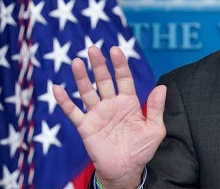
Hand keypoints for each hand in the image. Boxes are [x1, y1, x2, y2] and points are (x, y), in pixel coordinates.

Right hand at [53, 46, 166, 187]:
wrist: (125, 170)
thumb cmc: (141, 149)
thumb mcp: (154, 129)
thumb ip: (155, 109)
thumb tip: (161, 87)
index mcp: (129, 102)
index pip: (124, 78)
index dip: (120, 64)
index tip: (115, 50)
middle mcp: (111, 104)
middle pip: (104, 80)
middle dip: (99, 65)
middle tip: (93, 49)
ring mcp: (97, 114)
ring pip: (87, 92)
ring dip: (82, 78)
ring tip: (77, 62)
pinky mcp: (86, 126)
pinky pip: (73, 112)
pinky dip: (65, 101)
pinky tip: (57, 89)